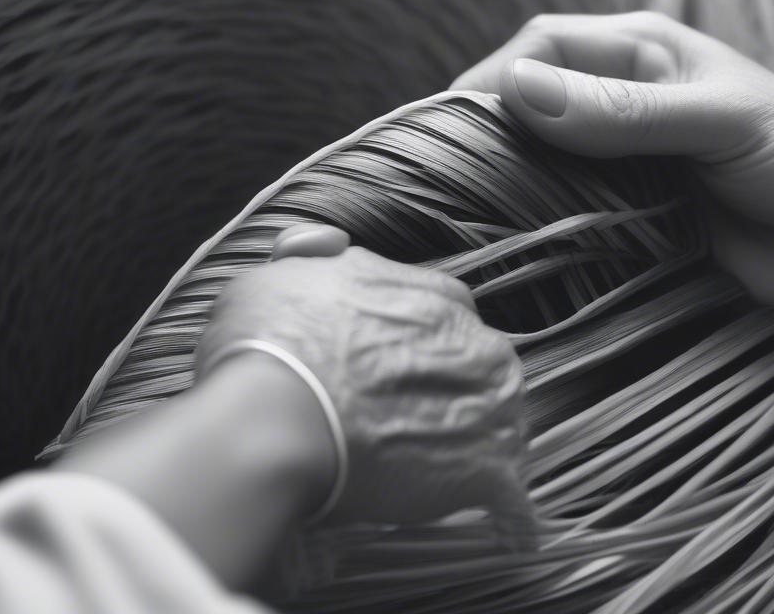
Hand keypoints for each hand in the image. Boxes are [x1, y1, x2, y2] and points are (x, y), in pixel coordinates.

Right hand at [196, 225, 532, 538]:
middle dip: (462, 389)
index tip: (403, 369)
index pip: (447, 310)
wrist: (272, 416)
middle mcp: (463, 335)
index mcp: (422, 293)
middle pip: (482, 361)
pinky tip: (493, 526)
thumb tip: (328, 247)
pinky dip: (503, 510)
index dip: (424, 342)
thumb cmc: (264, 347)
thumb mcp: (272, 279)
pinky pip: (508, 491)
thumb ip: (308, 261)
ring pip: (502, 418)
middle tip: (422, 423)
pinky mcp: (484, 464)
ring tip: (450, 472)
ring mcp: (483, 397)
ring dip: (484, 442)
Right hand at [453, 12, 773, 306]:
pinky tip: (517, 249)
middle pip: (528, 106)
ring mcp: (622, 162)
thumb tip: (515, 93)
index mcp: (637, 54)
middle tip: (445, 179)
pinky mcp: (631, 216)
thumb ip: (622, 111)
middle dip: (487, 135)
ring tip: (464, 216)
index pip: (539, 49)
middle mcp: (619, 103)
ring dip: (508, 184)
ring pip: (541, 164)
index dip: (490, 81)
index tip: (447, 129)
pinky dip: (541, 228)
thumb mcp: (716, 119)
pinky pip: (569, 216)